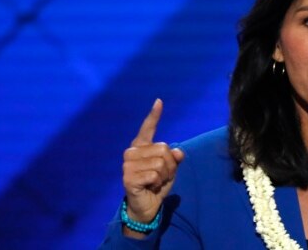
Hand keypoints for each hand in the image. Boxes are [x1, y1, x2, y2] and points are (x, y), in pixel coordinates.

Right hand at [122, 99, 184, 225]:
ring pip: (160, 162)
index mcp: (141, 146)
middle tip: (161, 176)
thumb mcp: (170, 169)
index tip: (159, 101)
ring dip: (164, 175)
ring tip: (155, 182)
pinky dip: (158, 183)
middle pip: (163, 149)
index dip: (154, 115)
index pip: (147, 128)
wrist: (146, 205)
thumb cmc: (156, 184)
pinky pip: (155, 175)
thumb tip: (179, 152)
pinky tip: (150, 187)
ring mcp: (128, 164)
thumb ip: (175, 158)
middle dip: (170, 165)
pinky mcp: (128, 177)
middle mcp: (132, 152)